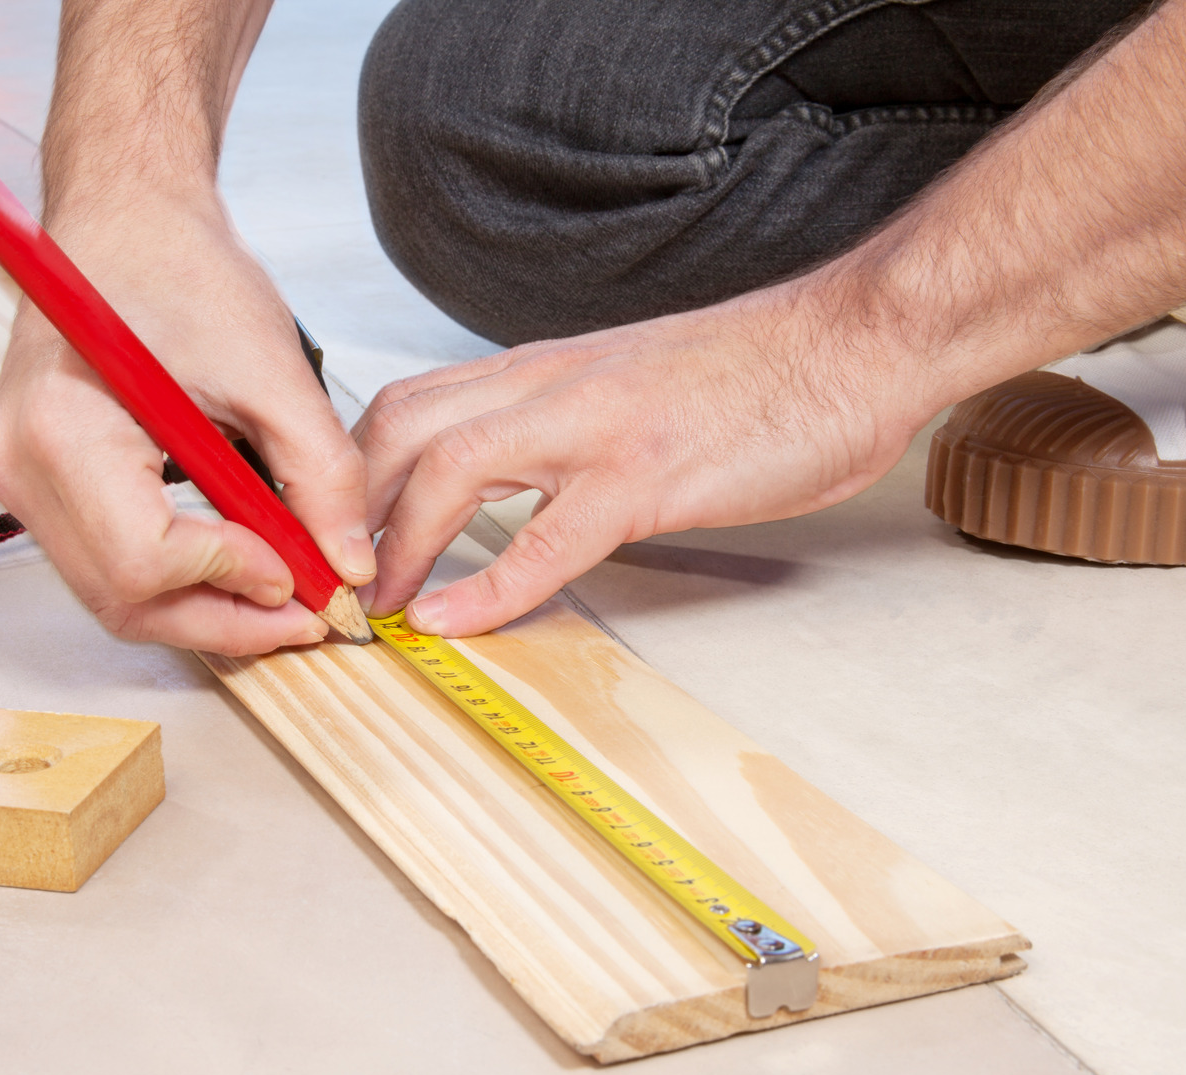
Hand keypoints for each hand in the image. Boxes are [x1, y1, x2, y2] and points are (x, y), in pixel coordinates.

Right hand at [0, 201, 374, 655]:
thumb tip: (348, 565)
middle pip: (124, 599)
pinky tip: (240, 563)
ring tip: (284, 588)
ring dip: (206, 609)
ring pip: (115, 597)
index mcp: (63, 426)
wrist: (127, 221)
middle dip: (226, 617)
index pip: (144, 560)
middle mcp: (20, 465)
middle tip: (308, 611)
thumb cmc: (180, 269)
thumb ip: (320, 473)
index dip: (233, 580)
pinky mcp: (39, 486)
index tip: (303, 572)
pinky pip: (107, 566)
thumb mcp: (273, 368)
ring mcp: (19, 481)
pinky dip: (179, 582)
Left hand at [355, 278, 936, 636]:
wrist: (856, 342)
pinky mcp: (649, 474)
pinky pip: (548, 537)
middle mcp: (551, 386)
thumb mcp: (629, 388)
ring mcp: (597, 427)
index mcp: (544, 370)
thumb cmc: (754, 375)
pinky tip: (454, 621)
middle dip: (346, 506)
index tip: (335, 537)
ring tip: (374, 606)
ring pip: (449, 468)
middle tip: (330, 579)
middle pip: (400, 427)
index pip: (410, 405)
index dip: (352, 474)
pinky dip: (488, 587)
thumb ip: (562, 421)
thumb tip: (512, 478)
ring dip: (395, 544)